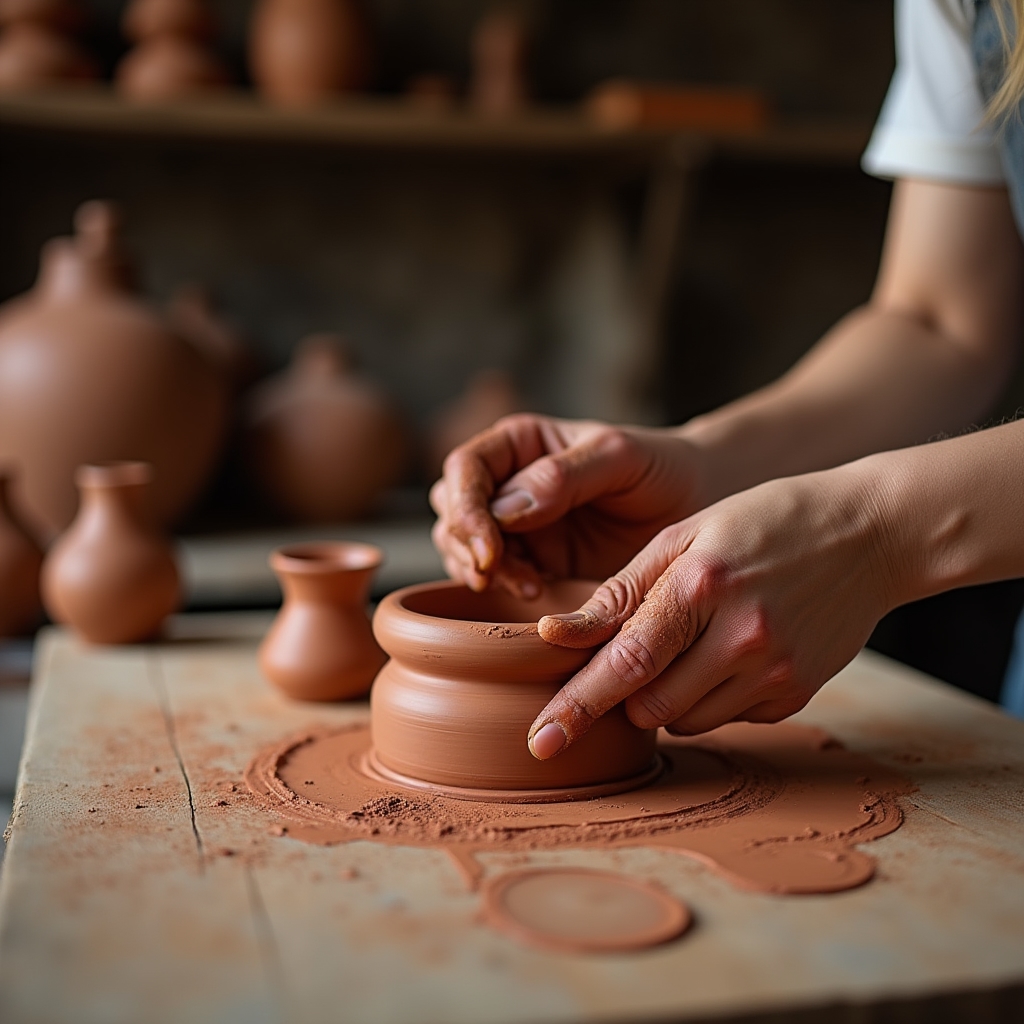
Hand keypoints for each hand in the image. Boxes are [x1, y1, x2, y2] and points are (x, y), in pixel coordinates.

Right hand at [430, 414, 703, 594]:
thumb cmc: (662, 468)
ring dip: (481, 570)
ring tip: (528, 584)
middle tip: (499, 572)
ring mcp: (515, 525)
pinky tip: (536, 592)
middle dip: (466, 544)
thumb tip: (505, 509)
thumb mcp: (620, 458)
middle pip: (451, 510)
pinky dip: (502, 587)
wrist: (695, 508)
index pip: (464, 469)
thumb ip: (564, 476)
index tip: (489, 546)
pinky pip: (494, 576)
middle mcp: (507, 481)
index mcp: (519, 443)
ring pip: (462, 547)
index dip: (465, 508)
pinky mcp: (533, 561)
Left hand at [526, 464, 898, 757]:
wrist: (872, 533)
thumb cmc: (762, 523)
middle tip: (639, 652)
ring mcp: (776, 671)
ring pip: (686, 721)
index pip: (625, 661)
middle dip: (626, 693)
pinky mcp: (798, 694)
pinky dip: (713, 696)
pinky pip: (729, 719)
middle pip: (649, 706)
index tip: (540, 742)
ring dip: (668, 697)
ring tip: (696, 640)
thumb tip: (555, 635)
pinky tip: (734, 649)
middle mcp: (742, 635)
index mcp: (702, 583)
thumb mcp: (685, 534)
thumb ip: (621, 590)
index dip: (577, 705)